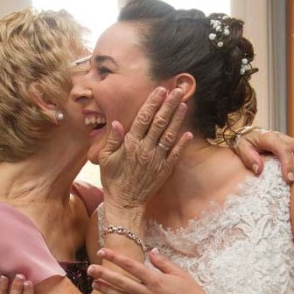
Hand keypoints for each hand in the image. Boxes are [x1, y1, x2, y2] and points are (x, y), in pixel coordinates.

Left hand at [88, 248, 213, 293]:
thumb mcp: (181, 275)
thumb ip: (164, 264)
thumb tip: (151, 252)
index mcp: (156, 280)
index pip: (131, 266)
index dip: (116, 258)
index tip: (103, 252)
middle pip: (121, 282)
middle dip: (104, 274)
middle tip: (89, 269)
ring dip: (106, 291)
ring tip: (94, 285)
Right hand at [100, 87, 193, 210]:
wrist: (124, 203)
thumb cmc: (113, 180)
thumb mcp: (105, 159)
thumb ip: (113, 140)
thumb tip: (117, 122)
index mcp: (130, 144)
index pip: (143, 118)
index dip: (152, 103)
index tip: (160, 90)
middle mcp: (145, 149)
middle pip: (159, 122)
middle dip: (169, 105)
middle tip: (177, 90)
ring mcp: (157, 160)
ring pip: (169, 135)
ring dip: (177, 119)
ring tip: (184, 104)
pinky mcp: (164, 170)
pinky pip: (175, 154)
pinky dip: (182, 143)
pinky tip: (188, 132)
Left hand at [233, 127, 293, 182]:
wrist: (248, 133)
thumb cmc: (245, 142)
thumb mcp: (241, 147)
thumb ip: (248, 157)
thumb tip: (259, 169)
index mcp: (270, 137)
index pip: (282, 149)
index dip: (287, 164)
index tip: (290, 180)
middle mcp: (283, 138)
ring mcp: (291, 141)